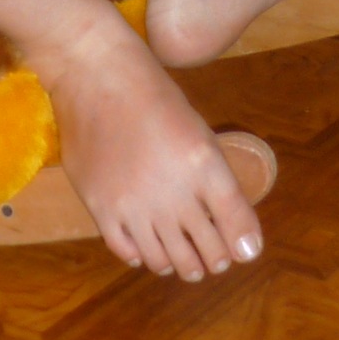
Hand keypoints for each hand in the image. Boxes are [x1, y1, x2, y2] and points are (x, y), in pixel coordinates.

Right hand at [27, 0, 263, 277]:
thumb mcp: (198, 132)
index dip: (243, 247)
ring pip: (167, 261)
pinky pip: (128, 252)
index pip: (237, 230)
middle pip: (206, 253)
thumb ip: (218, 184)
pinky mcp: (102, 208)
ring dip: (180, 265)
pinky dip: (142, 256)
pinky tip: (146, 247)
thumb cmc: (152, 95)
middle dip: (214, 260)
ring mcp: (135, 205)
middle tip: (211, 257)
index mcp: (205, 166)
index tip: (241, 251)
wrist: (95, 74)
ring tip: (181, 259)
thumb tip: (237, 236)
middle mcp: (174, 193)